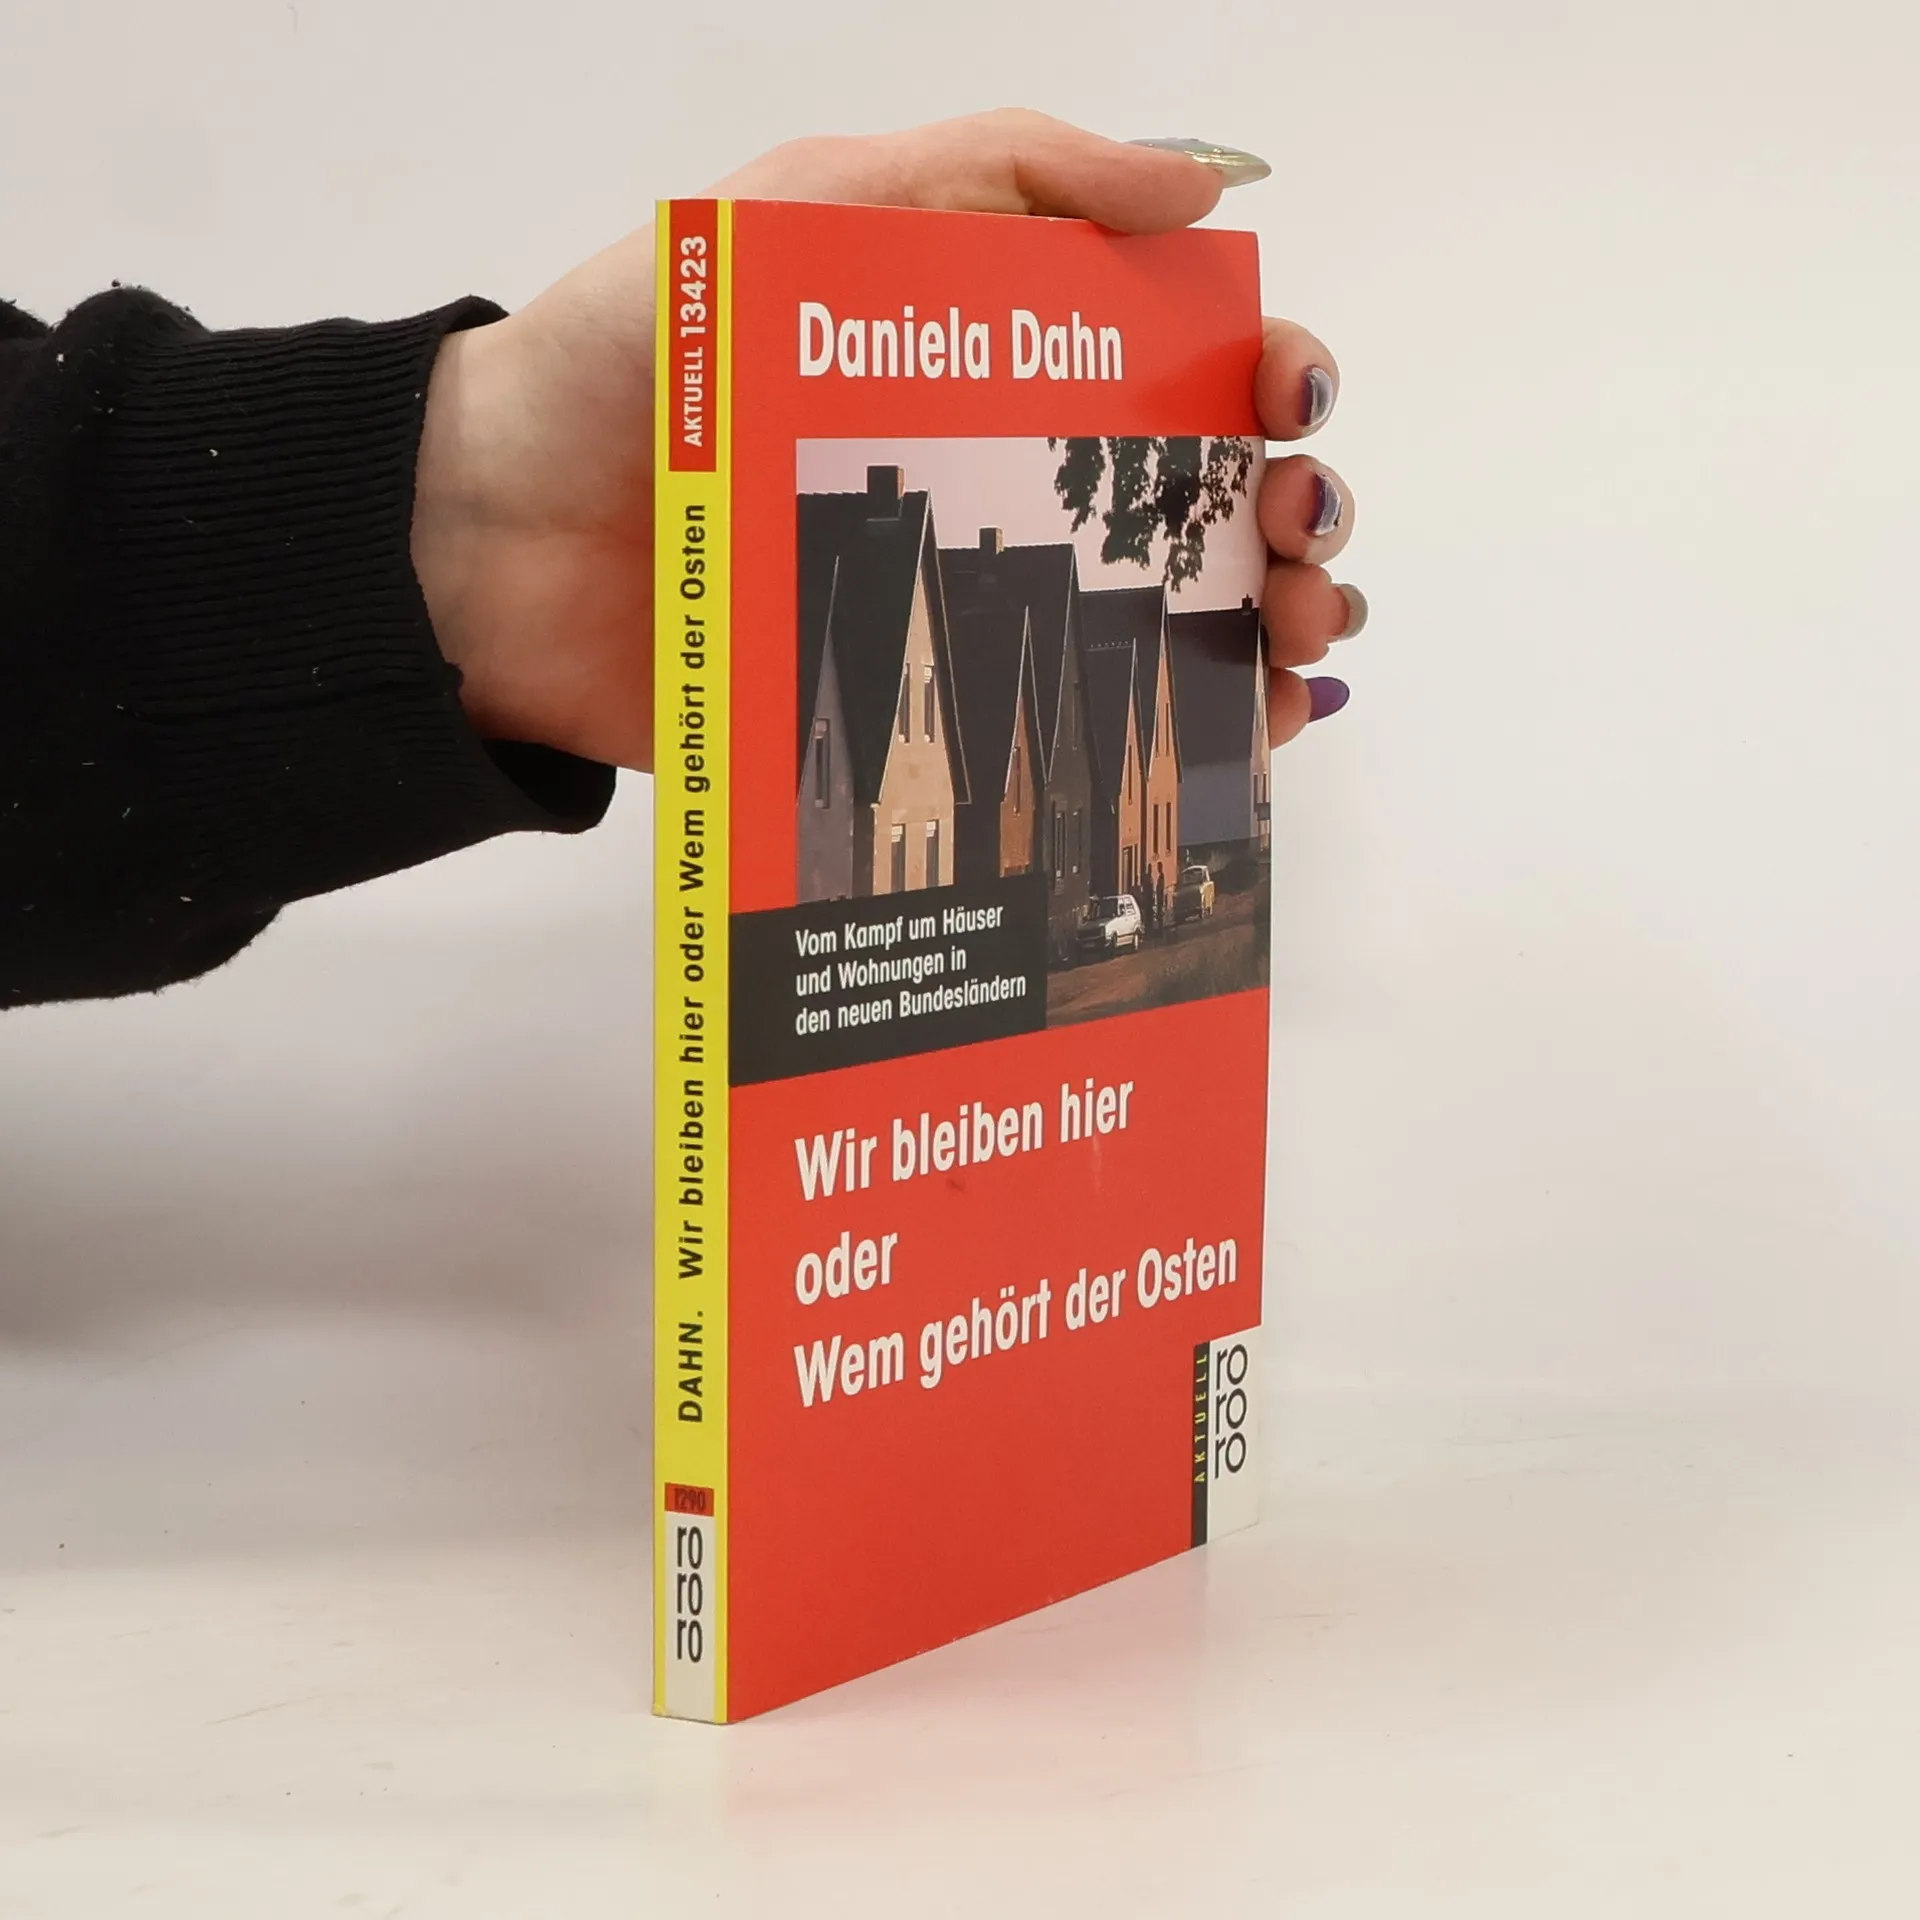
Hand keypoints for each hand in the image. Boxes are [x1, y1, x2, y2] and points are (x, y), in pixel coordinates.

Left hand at [410, 109, 1359, 771]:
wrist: (488, 547)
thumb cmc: (633, 365)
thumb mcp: (809, 208)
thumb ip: (999, 171)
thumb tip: (1204, 178)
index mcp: (994, 363)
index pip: (1178, 366)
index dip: (1267, 378)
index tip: (1288, 406)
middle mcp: (1003, 487)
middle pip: (1200, 505)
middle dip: (1293, 518)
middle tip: (1301, 546)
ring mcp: (969, 611)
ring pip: (1168, 627)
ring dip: (1270, 632)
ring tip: (1298, 647)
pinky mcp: (922, 719)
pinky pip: (1076, 736)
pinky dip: (1185, 741)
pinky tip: (1248, 743)